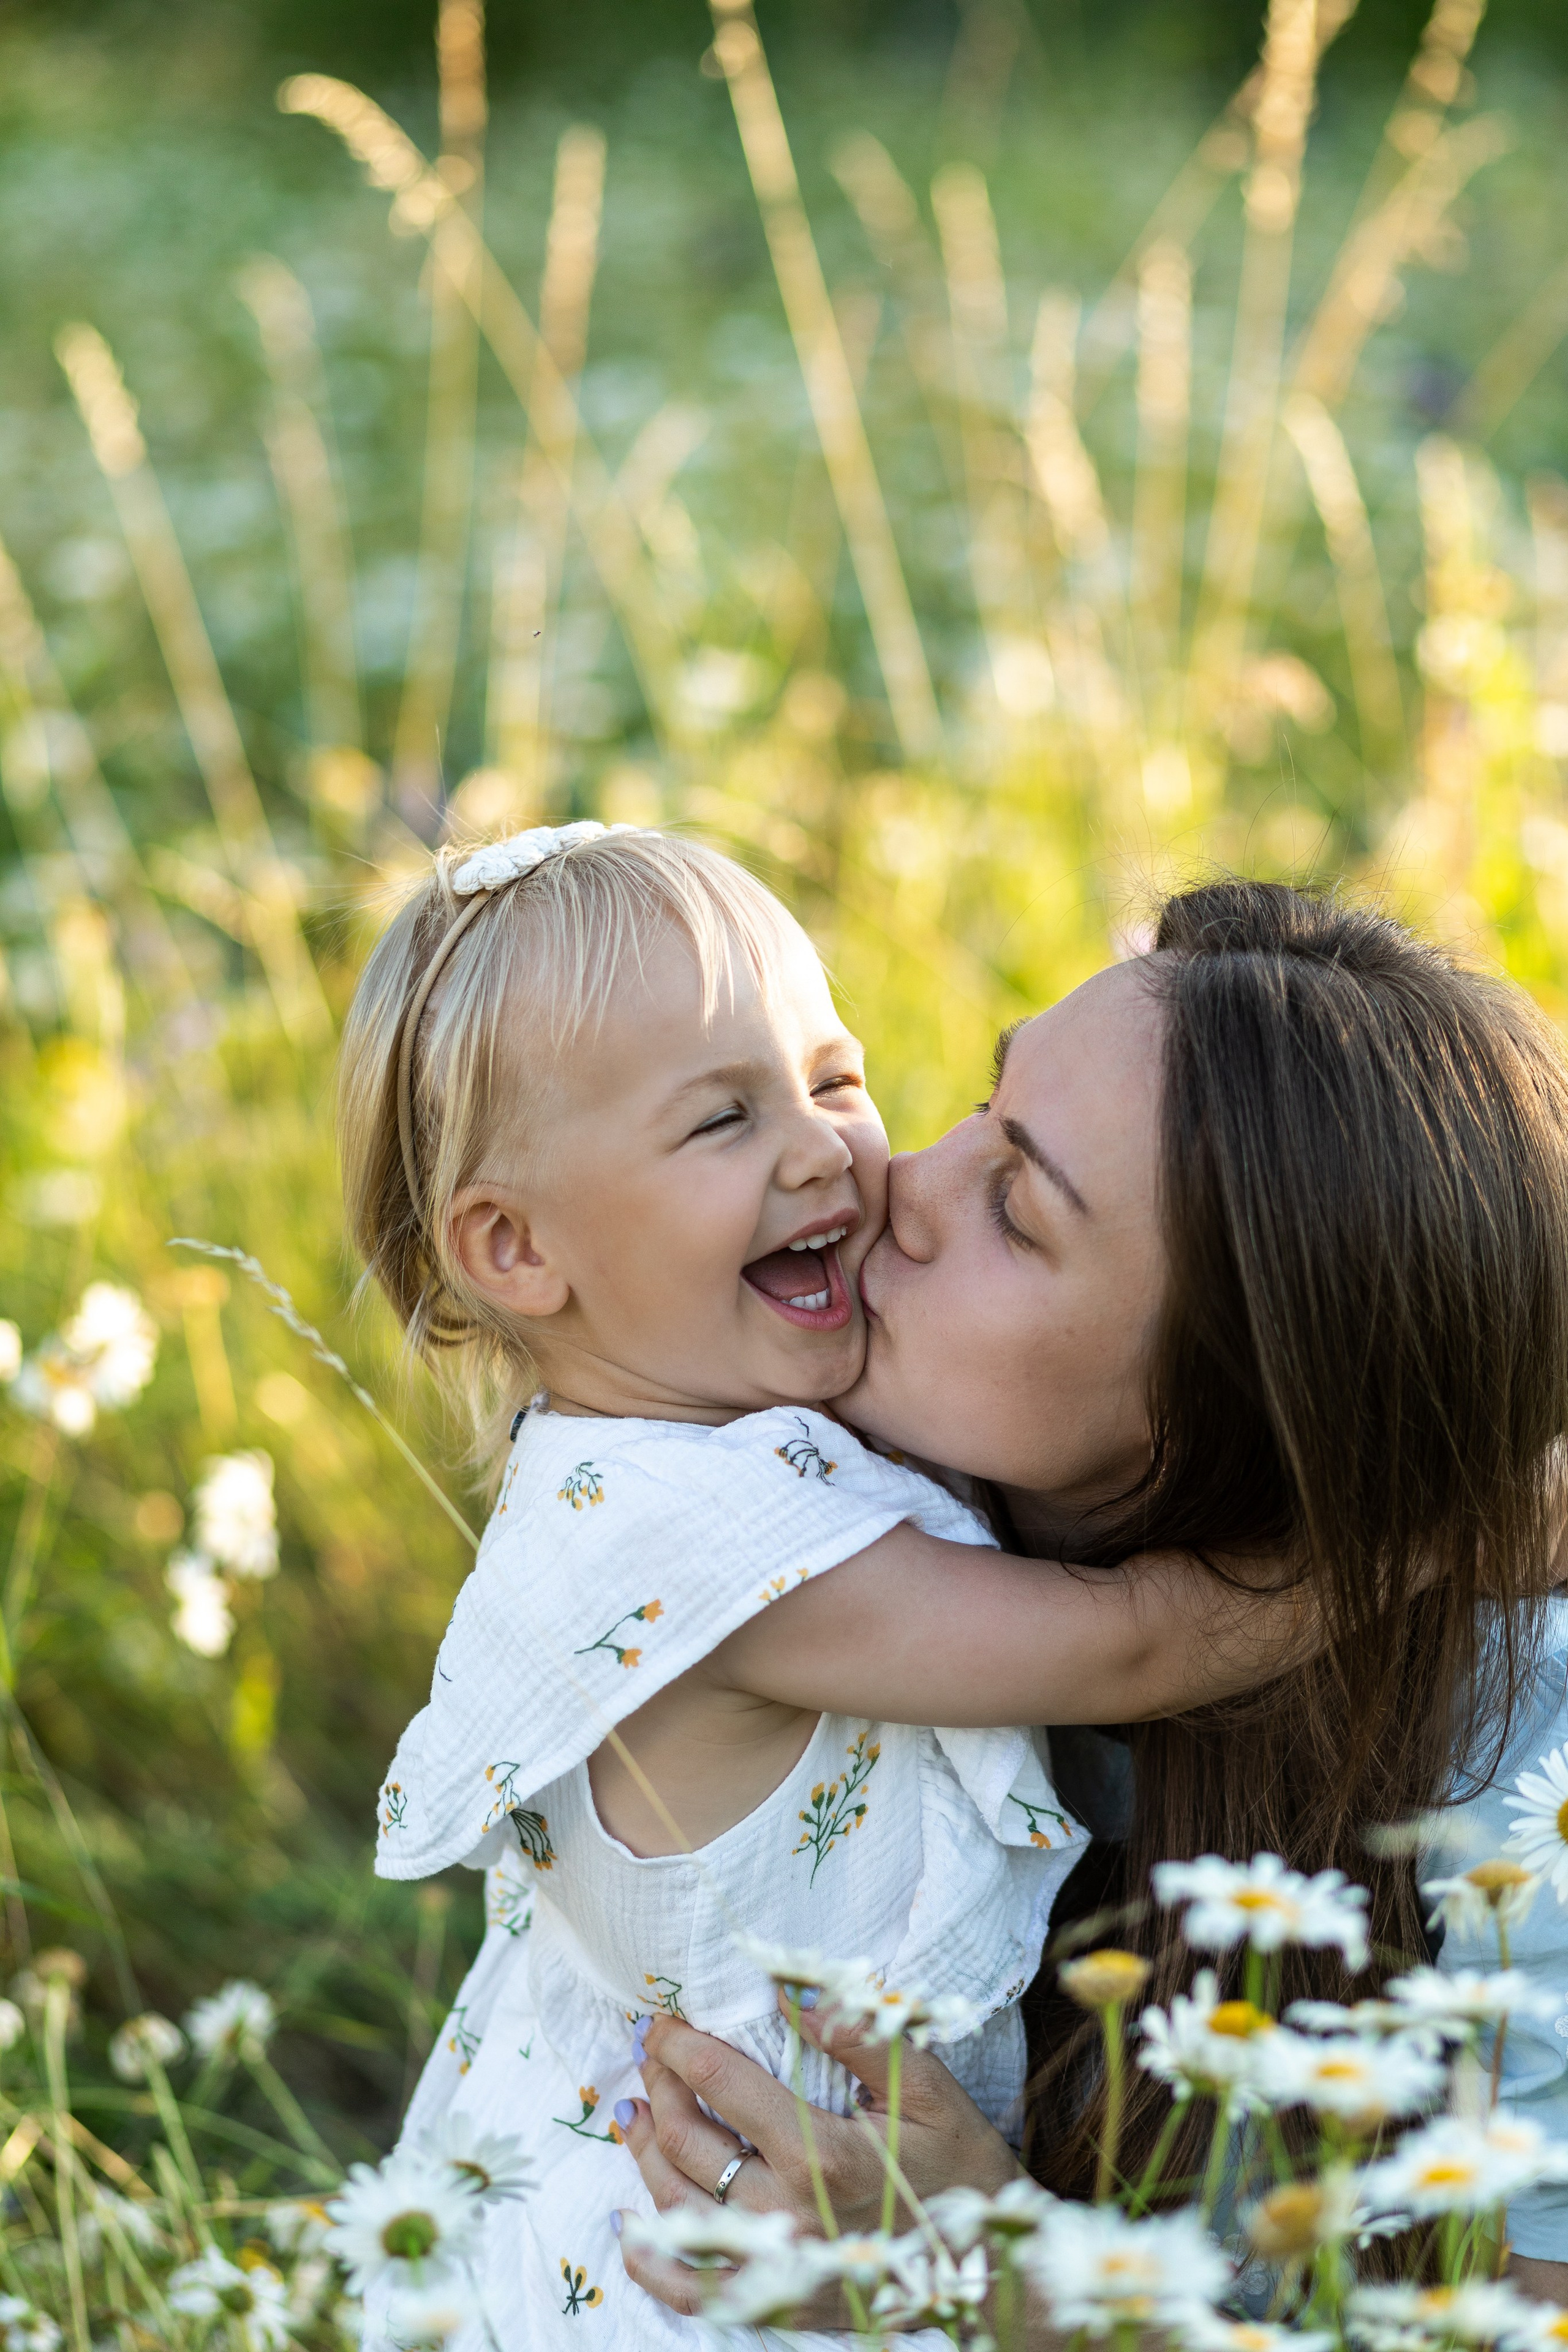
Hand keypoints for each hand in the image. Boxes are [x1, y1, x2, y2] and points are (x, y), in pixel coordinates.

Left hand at [615, 1991, 1020, 2318]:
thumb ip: (861, 2039)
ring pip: (678, 2208)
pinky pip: (691, 2291)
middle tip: (650, 2052)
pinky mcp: (776, 2299)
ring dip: (644, 2154)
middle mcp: (786, 2213)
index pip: (722, 2084)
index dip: (680, 2045)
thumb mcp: (927, 2091)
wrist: (985, 2267)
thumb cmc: (958, 2165)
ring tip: (633, 2111)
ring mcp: (776, 2264)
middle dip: (659, 2085)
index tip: (661, 2019)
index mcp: (820, 2154)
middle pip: (689, 2142)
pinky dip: (650, 2264)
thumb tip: (794, 1998)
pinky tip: (630, 2226)